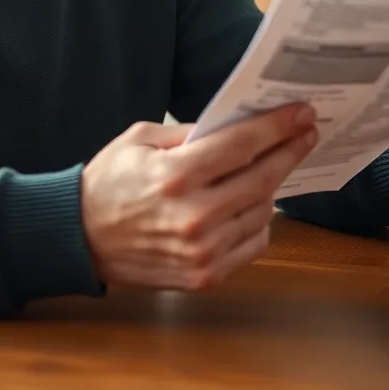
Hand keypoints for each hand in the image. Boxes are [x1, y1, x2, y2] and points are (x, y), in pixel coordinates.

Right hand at [81, 105, 317, 290]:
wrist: (81, 237)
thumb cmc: (109, 182)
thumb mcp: (139, 140)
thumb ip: (187, 132)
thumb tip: (232, 126)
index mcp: (175, 175)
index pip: (242, 145)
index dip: (277, 127)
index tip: (301, 114)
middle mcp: (194, 215)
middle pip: (262, 178)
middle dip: (289, 151)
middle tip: (306, 134)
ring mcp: (202, 250)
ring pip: (263, 211)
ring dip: (272, 186)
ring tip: (271, 167)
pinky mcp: (205, 275)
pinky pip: (254, 243)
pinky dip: (259, 220)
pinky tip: (251, 204)